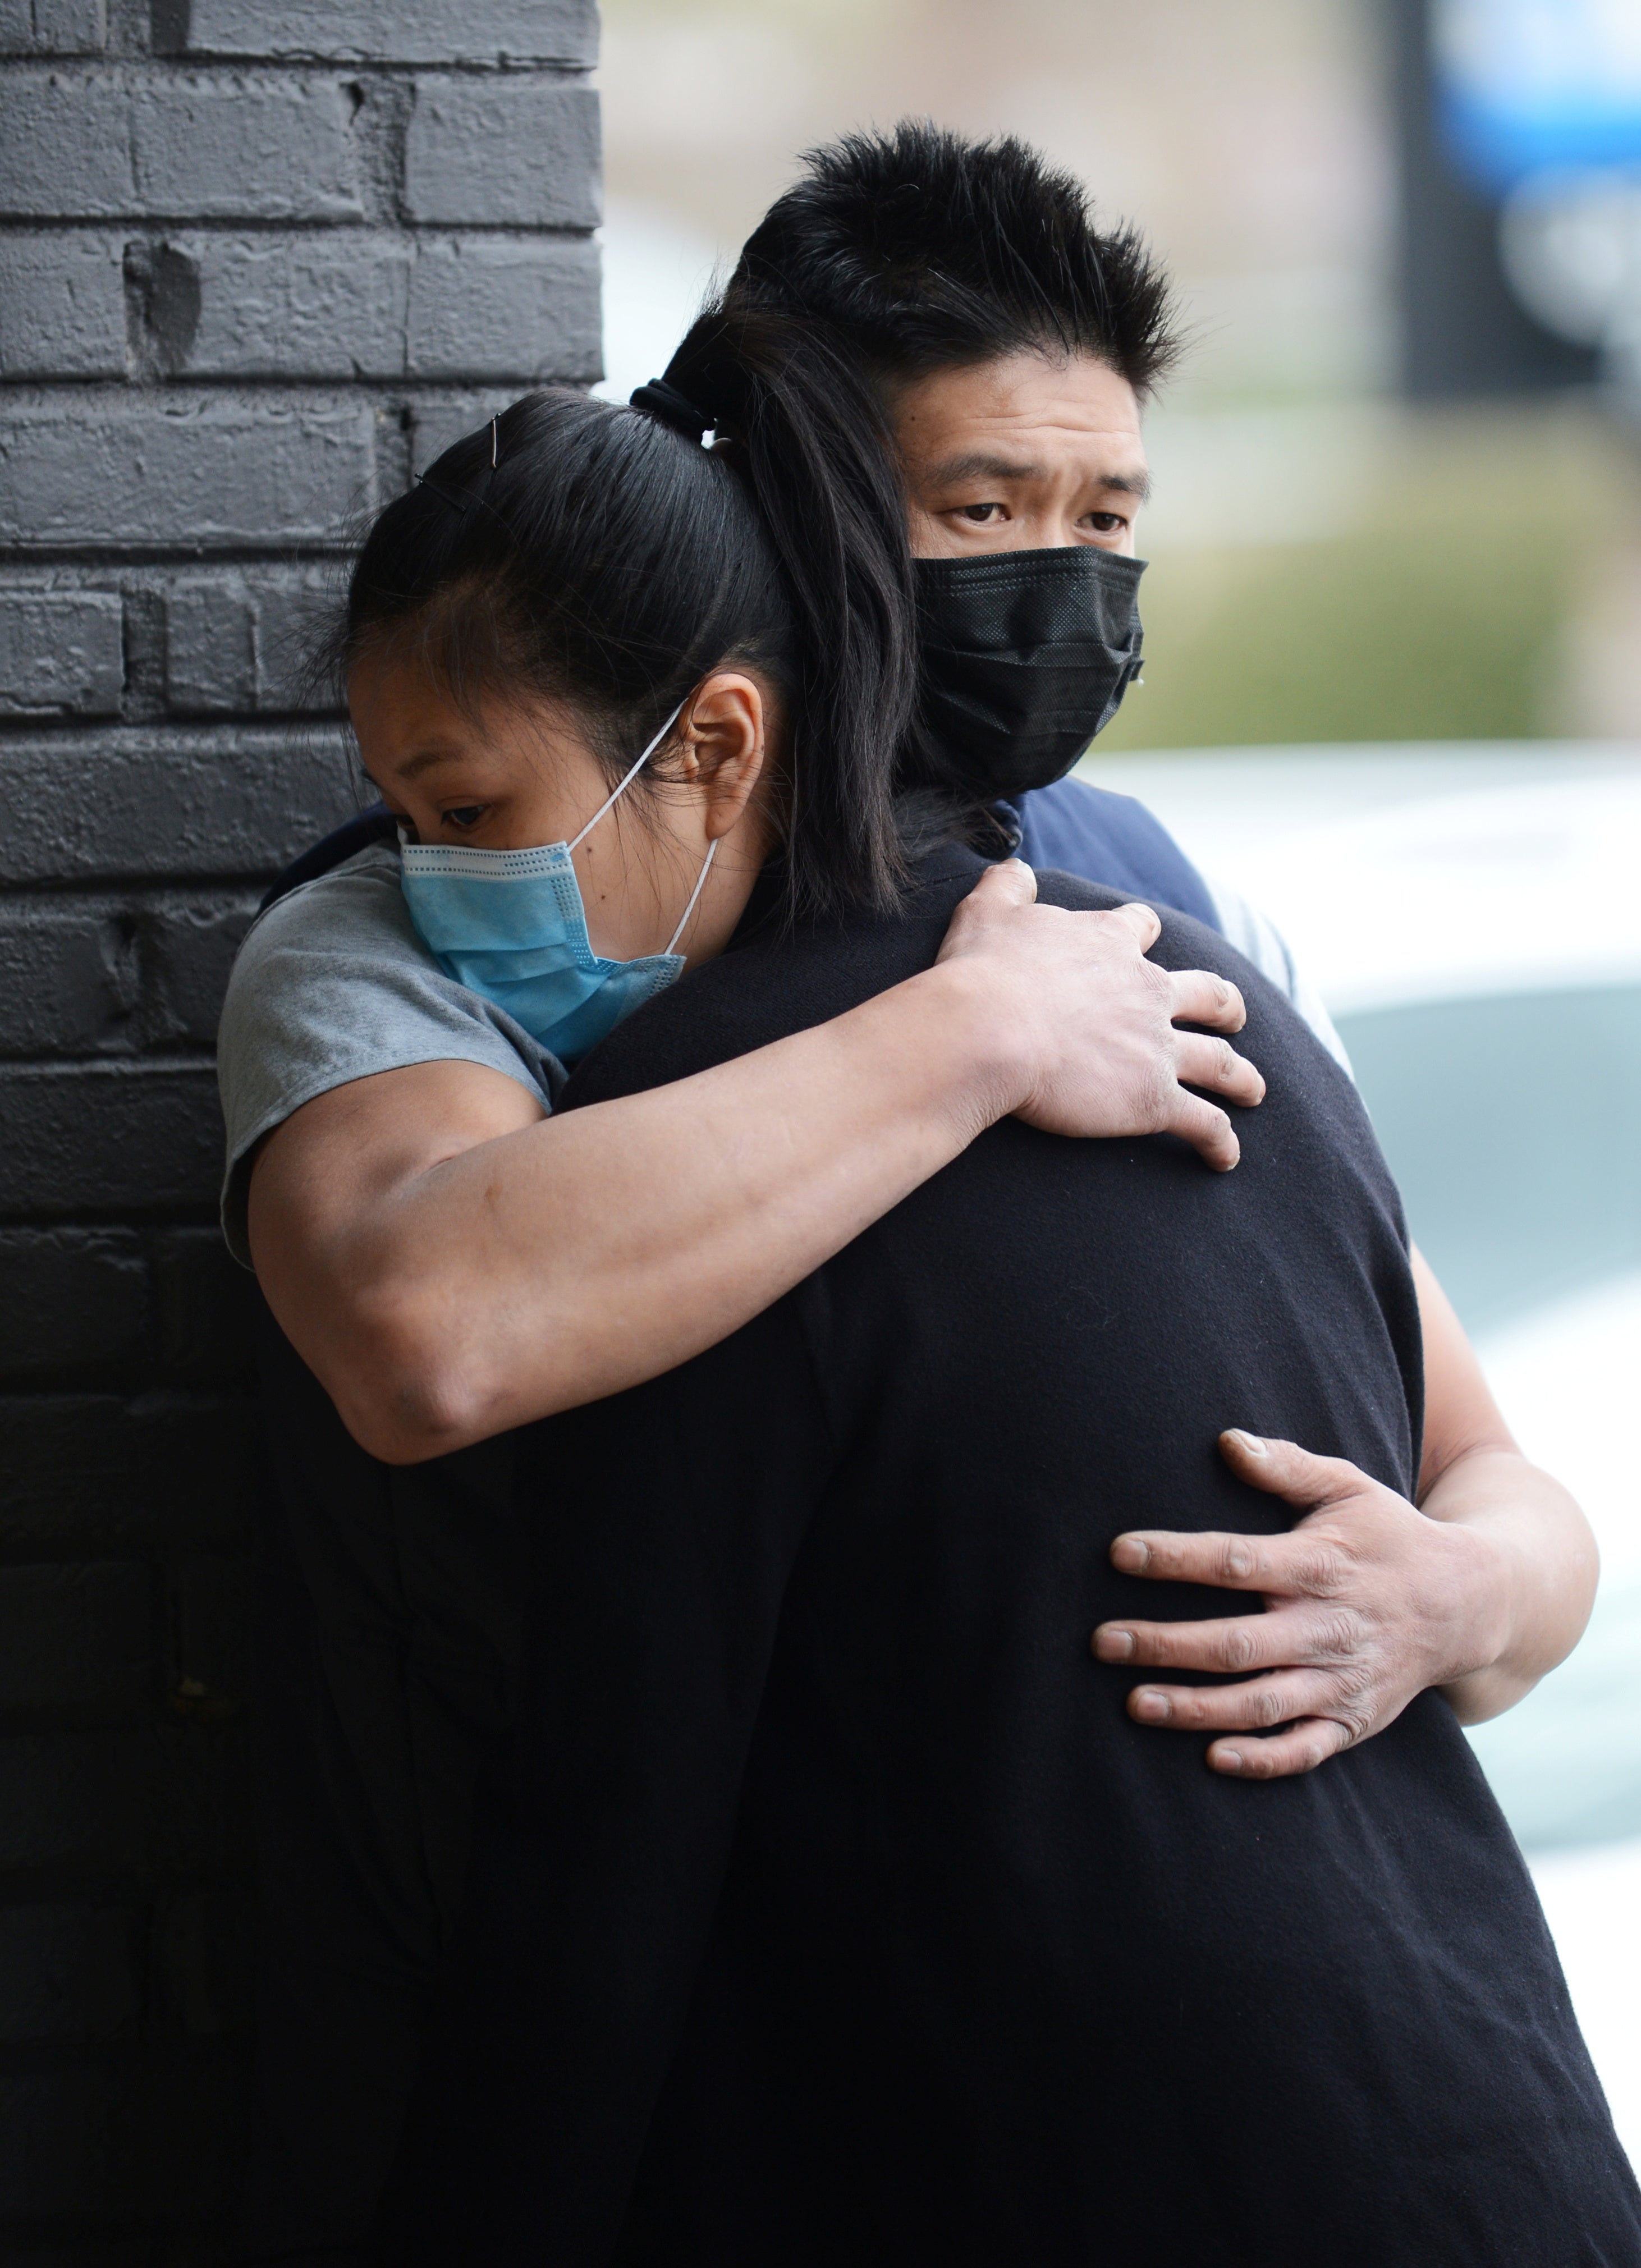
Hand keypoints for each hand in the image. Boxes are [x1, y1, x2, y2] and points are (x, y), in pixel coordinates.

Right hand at [936, 859, 1263, 1168]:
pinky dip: (1220, 1142)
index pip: (1141, 930)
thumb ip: (1007, 885)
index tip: (1143, 943)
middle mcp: (1147, 991)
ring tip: (1254, 1091)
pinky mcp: (1154, 1099)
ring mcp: (1156, 1047)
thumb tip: (1014, 867)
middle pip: (1207, 994)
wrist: (990, 1029)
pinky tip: (1226, 1159)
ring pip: (1220, 1061)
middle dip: (1225, 1007)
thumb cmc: (983, 972)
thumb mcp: (989, 911)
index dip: (1142, 937)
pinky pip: (1204, 1123)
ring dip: (1242, 1078)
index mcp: (1110, 945)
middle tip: (1232, 1017)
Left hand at [1091, 1429, 1506, 1776]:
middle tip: (1103, 1641)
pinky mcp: (1354, 1721)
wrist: (1469, 1603)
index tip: (1118, 1553)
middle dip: (1166, 1644)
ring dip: (1195, 1708)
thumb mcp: (1348, 1487)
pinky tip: (1212, 1757)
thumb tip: (1227, 1441)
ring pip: (1260, 1703)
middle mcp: (1328, 1627)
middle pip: (1236, 1642)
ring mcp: (1342, 1681)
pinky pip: (1306, 1750)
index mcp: (1320, 1565)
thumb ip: (1287, 1467)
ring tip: (1134, 1704)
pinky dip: (1263, 1760)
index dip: (1175, 1559)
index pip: (1235, 1562)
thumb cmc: (1390, 1535)